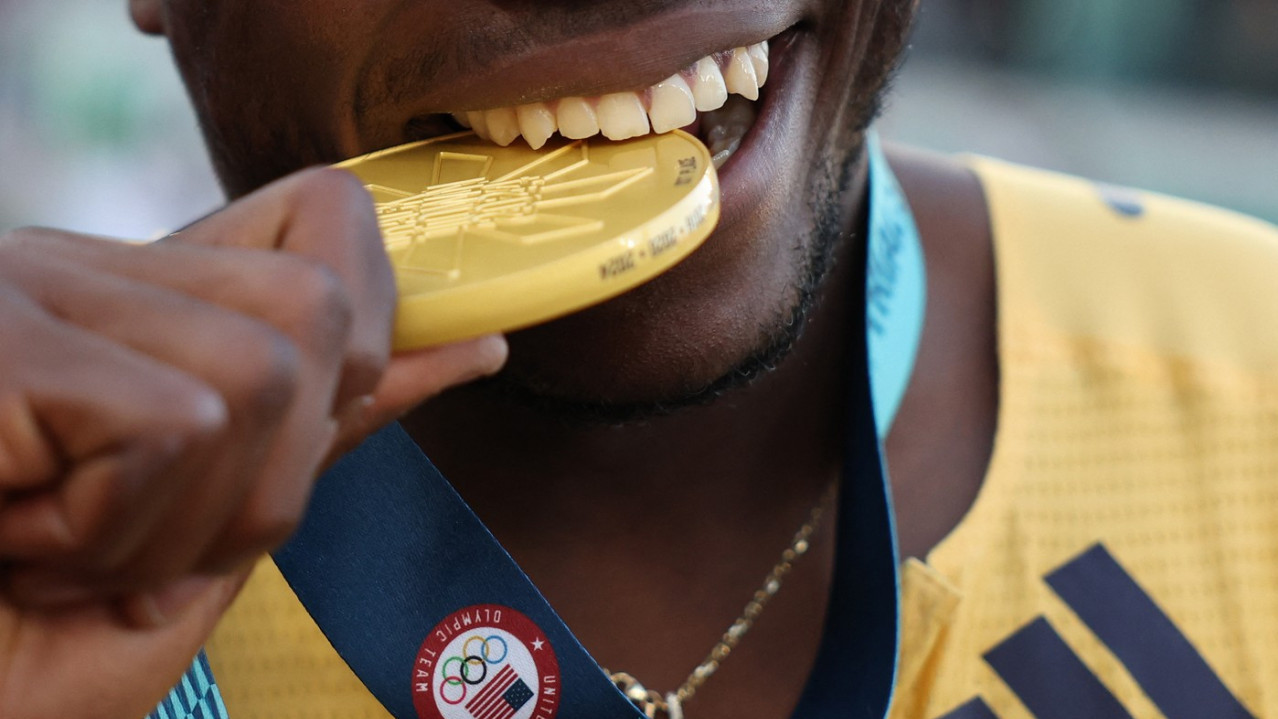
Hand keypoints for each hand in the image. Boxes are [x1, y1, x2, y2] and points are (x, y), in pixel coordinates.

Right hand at [0, 168, 507, 717]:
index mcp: (135, 308)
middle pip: (318, 308)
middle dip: (279, 473)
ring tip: (67, 558)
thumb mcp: (205, 535)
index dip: (378, 317)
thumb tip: (471, 343)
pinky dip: (115, 532)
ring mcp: (36, 290)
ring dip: (184, 524)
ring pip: (263, 373)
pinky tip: (24, 547)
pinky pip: (175, 425)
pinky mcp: (0, 337)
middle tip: (151, 553)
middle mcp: (84, 274)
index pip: (319, 231)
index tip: (415, 372)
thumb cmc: (20, 641)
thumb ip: (321, 432)